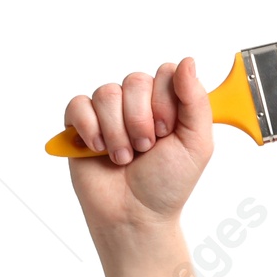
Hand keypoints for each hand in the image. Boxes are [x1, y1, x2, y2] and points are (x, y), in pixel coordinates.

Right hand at [63, 58, 214, 233]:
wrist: (135, 214)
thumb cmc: (167, 183)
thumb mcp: (197, 144)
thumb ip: (196, 101)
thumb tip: (188, 61)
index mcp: (169, 104)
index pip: (166, 72)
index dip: (165, 101)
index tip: (167, 131)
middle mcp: (139, 103)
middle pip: (135, 80)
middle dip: (141, 120)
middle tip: (146, 148)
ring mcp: (108, 112)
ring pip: (107, 93)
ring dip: (118, 132)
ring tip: (125, 157)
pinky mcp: (80, 123)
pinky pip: (79, 105)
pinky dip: (90, 129)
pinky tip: (99, 150)